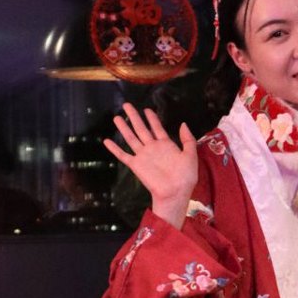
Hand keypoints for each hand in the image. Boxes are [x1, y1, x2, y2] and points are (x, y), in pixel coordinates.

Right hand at [104, 104, 197, 227]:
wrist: (175, 192)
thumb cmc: (185, 176)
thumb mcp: (190, 155)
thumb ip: (187, 139)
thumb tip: (183, 123)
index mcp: (166, 145)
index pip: (157, 128)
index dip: (152, 118)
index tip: (147, 109)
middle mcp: (153, 148)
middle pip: (141, 128)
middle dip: (134, 116)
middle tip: (127, 105)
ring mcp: (143, 156)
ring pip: (131, 138)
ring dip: (124, 128)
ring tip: (116, 117)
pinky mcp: (136, 165)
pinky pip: (123, 155)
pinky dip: (115, 149)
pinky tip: (107, 141)